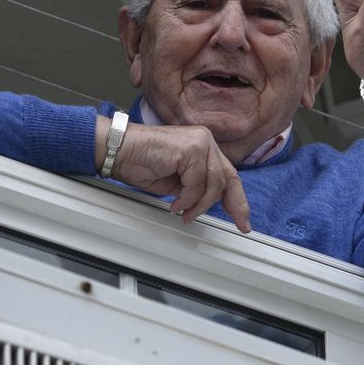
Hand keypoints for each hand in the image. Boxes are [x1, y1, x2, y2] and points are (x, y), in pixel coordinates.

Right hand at [99, 120, 251, 231]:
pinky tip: (175, 203)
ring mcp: (199, 142)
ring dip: (199, 204)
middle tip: (236, 223)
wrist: (120, 152)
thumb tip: (210, 203)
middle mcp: (205, 141)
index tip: (242, 218)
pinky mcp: (190, 149)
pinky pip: (197, 183)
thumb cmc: (142, 163)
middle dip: (233, 205)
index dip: (238, 198)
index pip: (228, 174)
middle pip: (228, 178)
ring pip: (213, 183)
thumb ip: (196, 187)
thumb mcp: (177, 181)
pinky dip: (187, 199)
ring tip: (184, 212)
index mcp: (203, 147)